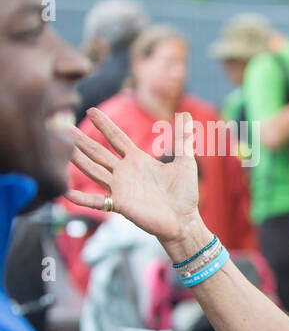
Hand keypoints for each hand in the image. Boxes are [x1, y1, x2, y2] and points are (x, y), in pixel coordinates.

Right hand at [66, 108, 201, 246]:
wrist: (184, 220)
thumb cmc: (184, 193)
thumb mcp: (185, 162)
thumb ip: (183, 139)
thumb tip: (186, 114)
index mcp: (138, 160)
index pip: (116, 138)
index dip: (104, 125)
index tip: (90, 110)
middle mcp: (125, 172)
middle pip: (97, 152)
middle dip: (81, 140)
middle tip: (61, 127)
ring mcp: (120, 188)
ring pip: (93, 171)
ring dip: (77, 161)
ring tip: (59, 151)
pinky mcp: (120, 204)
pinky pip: (97, 200)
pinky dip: (82, 198)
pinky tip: (65, 192)